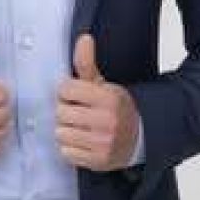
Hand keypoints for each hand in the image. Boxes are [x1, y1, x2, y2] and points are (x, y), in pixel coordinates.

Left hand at [55, 34, 140, 170]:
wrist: (139, 137)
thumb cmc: (115, 108)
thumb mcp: (103, 84)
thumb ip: (87, 63)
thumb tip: (83, 38)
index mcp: (108, 98)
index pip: (66, 90)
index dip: (66, 92)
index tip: (74, 95)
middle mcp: (107, 120)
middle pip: (60, 113)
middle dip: (65, 111)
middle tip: (77, 112)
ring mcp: (102, 143)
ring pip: (60, 133)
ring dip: (66, 130)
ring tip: (79, 127)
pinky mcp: (98, 161)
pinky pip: (66, 152)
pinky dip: (70, 147)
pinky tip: (82, 141)